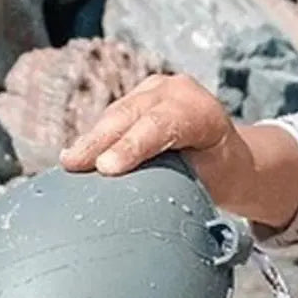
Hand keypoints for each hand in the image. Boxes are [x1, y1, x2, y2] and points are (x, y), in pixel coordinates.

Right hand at [59, 73, 297, 226]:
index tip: (106, 167)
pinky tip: (78, 155)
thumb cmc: (220, 176)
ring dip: (92, 139)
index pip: (164, 124)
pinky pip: (114, 117)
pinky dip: (97, 137)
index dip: (132, 145)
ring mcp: (157, 90)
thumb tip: (141, 207)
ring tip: (70, 161)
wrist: (227, 157)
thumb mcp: (209, 183)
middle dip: (101, 141)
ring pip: (118, 115)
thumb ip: (178, 183)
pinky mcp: (139, 96)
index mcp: (204, 113)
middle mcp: (179, 92)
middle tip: (74, 164)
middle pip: (133, 116)